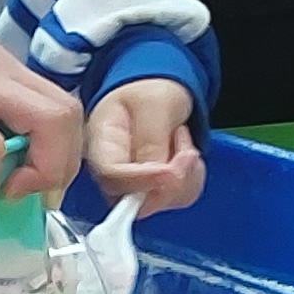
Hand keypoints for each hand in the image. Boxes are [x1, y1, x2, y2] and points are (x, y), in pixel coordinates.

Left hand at [0, 0, 81, 208]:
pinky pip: (48, 95)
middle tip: (23, 197)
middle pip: (54, 123)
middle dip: (51, 173)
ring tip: (36, 178)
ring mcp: (0, 64)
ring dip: (63, 151)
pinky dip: (50, 129)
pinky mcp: (6, 58)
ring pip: (65, 107)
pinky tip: (23, 147)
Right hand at [84, 75, 206, 216]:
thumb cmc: (148, 92)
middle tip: (187, 151)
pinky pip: (180, 197)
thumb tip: (155, 175)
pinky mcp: (154, 191)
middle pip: (138, 201)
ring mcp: (133, 186)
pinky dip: (193, 176)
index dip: (142, 181)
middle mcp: (111, 173)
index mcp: (100, 145)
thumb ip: (151, 138)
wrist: (158, 93)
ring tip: (180, 139)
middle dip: (173, 179)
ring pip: (164, 201)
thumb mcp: (152, 103)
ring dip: (187, 173)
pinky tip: (184, 152)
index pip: (111, 177)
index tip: (171, 171)